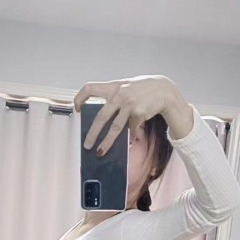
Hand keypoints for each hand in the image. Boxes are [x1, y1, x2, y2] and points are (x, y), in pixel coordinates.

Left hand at [73, 75, 191, 153]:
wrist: (163, 90)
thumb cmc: (141, 90)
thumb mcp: (125, 87)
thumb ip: (114, 98)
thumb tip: (101, 119)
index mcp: (113, 87)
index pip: (90, 88)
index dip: (80, 98)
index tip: (76, 108)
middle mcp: (120, 95)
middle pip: (101, 117)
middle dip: (92, 133)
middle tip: (87, 144)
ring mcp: (130, 104)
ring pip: (115, 128)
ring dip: (107, 142)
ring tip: (100, 152)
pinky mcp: (140, 113)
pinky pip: (131, 130)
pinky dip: (130, 137)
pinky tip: (129, 142)